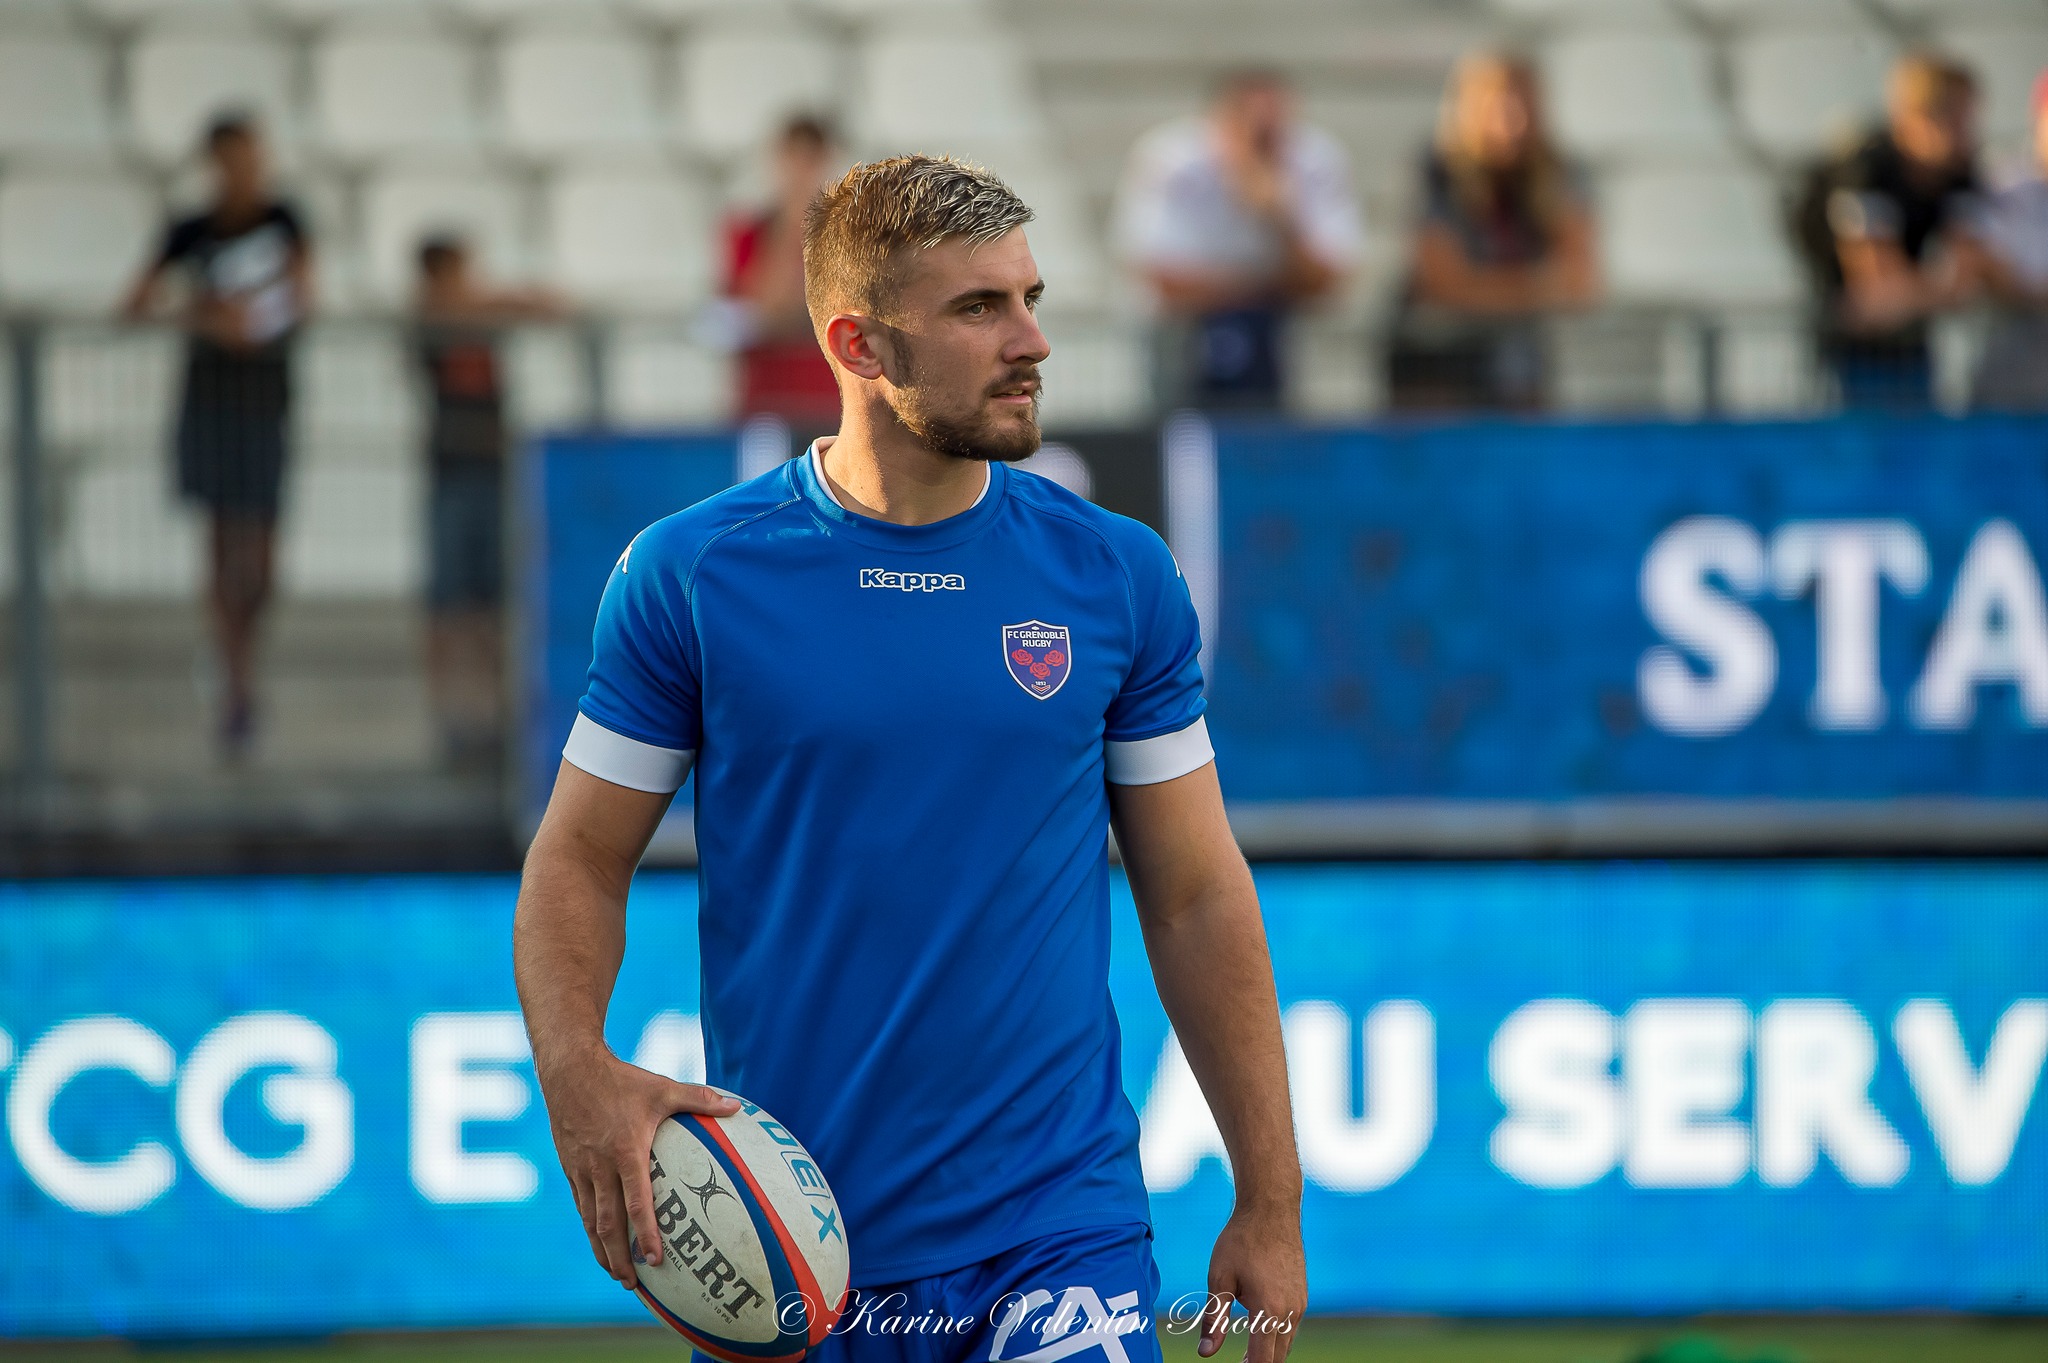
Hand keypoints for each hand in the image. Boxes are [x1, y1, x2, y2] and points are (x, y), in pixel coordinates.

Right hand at [536, 1048, 740, 1288]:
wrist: (569, 1070)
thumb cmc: (620, 1079)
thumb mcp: (662, 1088)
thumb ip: (699, 1099)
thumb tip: (737, 1106)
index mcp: (626, 1151)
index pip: (636, 1202)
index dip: (645, 1233)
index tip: (655, 1259)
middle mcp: (600, 1166)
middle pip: (608, 1223)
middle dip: (619, 1257)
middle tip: (632, 1283)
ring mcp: (581, 1169)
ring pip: (589, 1220)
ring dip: (602, 1250)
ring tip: (616, 1274)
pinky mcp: (569, 1167)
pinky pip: (580, 1205)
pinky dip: (589, 1228)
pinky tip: (599, 1241)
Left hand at [1197, 1201, 1306, 1362]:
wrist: (1270, 1210)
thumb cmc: (1241, 1241)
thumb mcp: (1220, 1279)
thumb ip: (1214, 1319)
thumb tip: (1206, 1352)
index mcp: (1269, 1310)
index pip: (1262, 1360)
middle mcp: (1290, 1311)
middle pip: (1277, 1357)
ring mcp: (1300, 1303)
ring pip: (1286, 1343)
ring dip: (1268, 1352)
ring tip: (1246, 1357)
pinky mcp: (1302, 1295)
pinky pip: (1291, 1327)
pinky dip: (1277, 1337)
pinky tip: (1261, 1330)